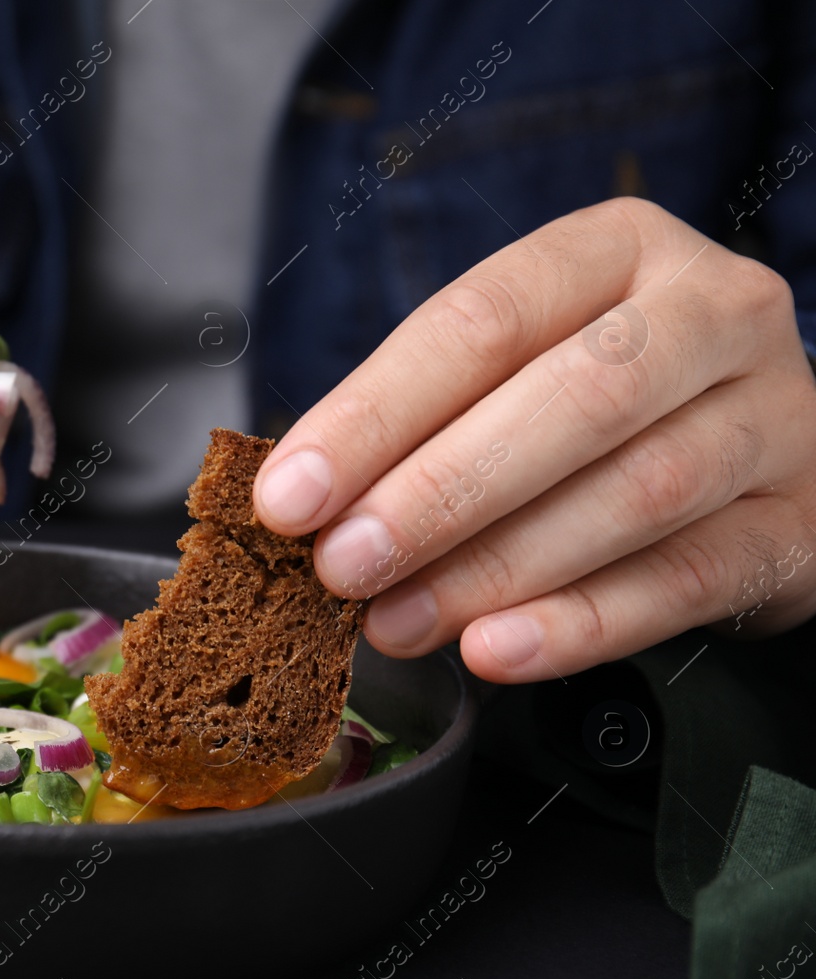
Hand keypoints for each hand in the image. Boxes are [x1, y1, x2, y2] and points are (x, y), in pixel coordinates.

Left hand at [252, 197, 815, 682]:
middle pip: (574, 396)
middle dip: (439, 492)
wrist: (759, 446)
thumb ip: (419, 422)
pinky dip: (584, 623)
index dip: (376, 413)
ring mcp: (776, 415)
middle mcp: (713, 312)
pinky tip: (498, 650)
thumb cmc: (593, 405)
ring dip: (498, 568)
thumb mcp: (509, 374)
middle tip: (343, 567)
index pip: (485, 321)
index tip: (290, 494)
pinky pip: (691, 578)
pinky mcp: (802, 522)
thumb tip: (301, 501)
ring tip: (398, 620)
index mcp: (618, 251)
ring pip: (638, 492)